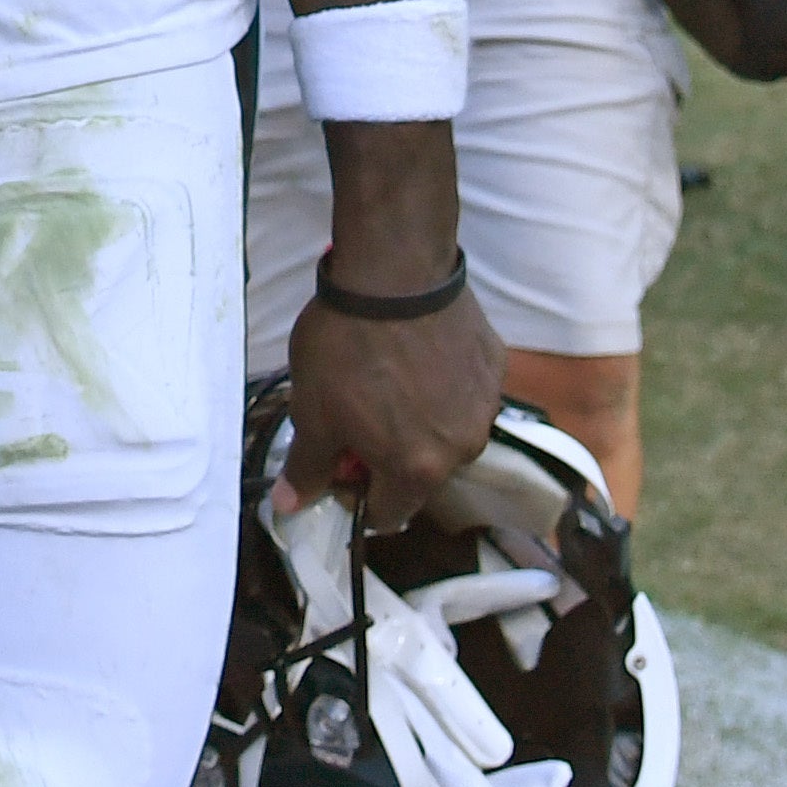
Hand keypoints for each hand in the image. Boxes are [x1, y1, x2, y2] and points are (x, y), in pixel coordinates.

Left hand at [280, 280, 505, 534]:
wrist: (394, 273)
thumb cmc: (346, 347)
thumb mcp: (312, 411)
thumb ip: (307, 466)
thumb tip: (291, 506)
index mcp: (417, 470)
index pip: (387, 513)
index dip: (354, 493)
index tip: (336, 460)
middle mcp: (462, 449)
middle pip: (420, 473)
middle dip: (388, 455)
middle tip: (358, 412)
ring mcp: (485, 406)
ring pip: (446, 432)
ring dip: (420, 420)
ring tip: (389, 377)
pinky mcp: (495, 366)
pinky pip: (466, 391)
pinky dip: (444, 384)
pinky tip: (418, 352)